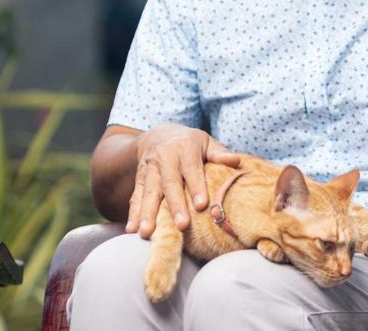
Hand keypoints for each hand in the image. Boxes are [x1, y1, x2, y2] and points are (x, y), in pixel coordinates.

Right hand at [126, 124, 240, 237]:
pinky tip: (132, 230)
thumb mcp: (206, 142)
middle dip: (175, 205)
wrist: (158, 135)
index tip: (202, 206)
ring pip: (149, 191)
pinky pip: (136, 196)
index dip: (196, 187)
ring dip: (147, 213)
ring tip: (147, 232)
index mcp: (185, 148)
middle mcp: (165, 157)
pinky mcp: (139, 179)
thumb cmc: (190, 144)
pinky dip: (133, 213)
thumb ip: (219, 153)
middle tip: (181, 226)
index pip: (191, 169)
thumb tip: (236, 160)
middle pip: (169, 183)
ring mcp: (150, 169)